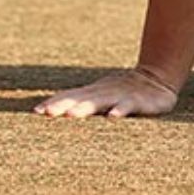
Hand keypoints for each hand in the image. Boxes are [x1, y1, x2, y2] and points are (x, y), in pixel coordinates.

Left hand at [34, 66, 179, 118]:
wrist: (157, 77)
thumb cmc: (123, 93)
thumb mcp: (101, 96)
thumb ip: (82, 104)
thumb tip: (51, 113)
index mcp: (92, 93)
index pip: (68, 97)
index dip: (53, 103)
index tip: (36, 112)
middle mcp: (102, 93)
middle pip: (79, 99)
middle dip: (61, 106)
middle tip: (45, 114)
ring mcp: (119, 96)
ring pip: (99, 102)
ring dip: (84, 108)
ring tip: (70, 116)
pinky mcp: (138, 101)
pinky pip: (128, 106)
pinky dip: (120, 110)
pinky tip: (112, 117)